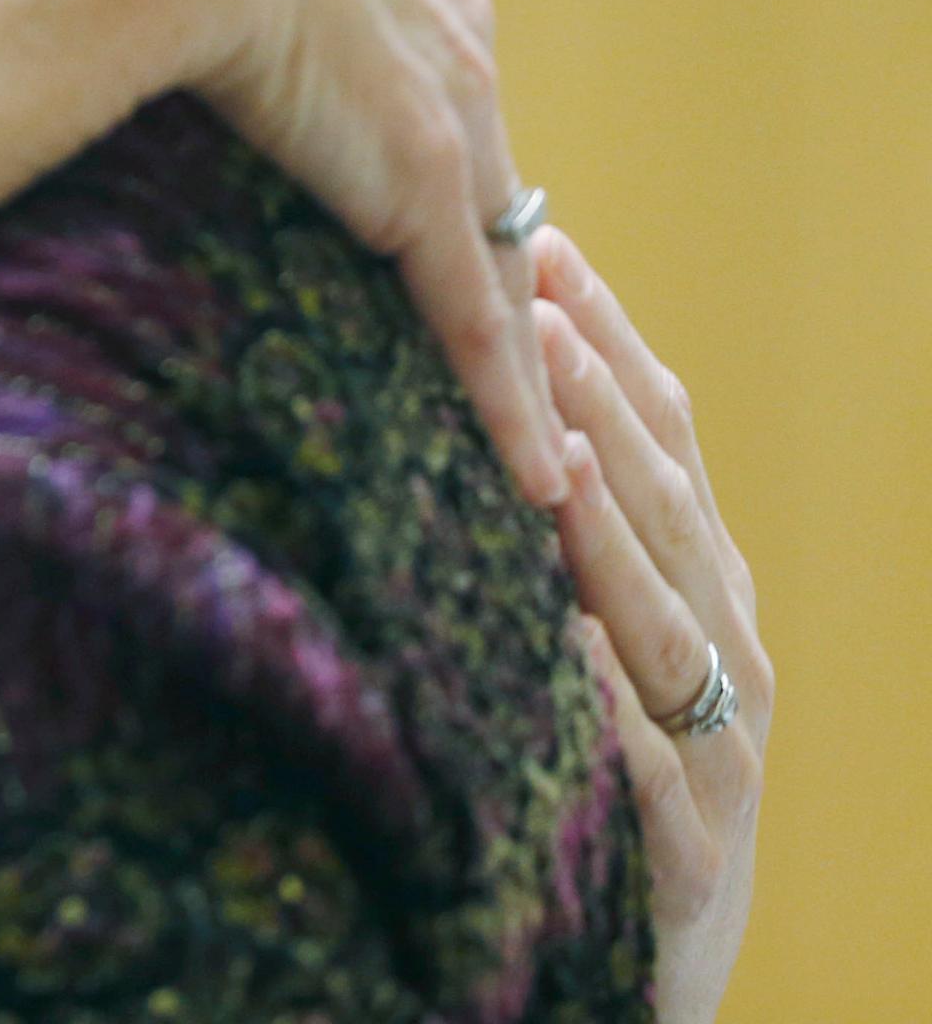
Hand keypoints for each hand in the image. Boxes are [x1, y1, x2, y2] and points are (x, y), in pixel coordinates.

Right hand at [70, 0, 565, 507]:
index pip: (401, 37)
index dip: (396, 109)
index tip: (388, 169)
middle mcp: (422, 2)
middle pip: (475, 134)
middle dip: (482, 226)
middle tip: (482, 319)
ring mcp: (437, 96)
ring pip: (490, 239)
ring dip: (511, 334)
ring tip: (524, 420)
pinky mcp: (424, 182)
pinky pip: (473, 313)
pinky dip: (503, 398)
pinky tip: (528, 474)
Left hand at [535, 228, 763, 1023]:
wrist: (629, 977)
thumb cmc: (584, 779)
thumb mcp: (579, 638)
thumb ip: (547, 522)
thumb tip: (470, 368)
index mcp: (704, 597)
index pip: (663, 444)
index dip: (609, 343)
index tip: (544, 245)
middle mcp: (726, 665)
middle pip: (668, 513)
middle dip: (602, 409)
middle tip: (532, 312)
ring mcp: (716, 765)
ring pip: (664, 627)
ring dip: (607, 529)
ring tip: (542, 442)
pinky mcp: (679, 863)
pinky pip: (638, 773)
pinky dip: (602, 705)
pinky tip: (561, 645)